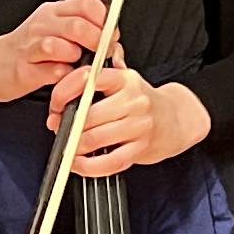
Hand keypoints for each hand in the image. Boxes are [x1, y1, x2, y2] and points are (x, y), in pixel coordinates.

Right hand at [0, 0, 108, 108]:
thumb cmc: (28, 51)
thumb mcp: (54, 31)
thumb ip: (81, 30)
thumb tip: (113, 40)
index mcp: (53, 12)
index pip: (87, 4)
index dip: (105, 19)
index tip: (112, 34)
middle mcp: (43, 25)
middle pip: (78, 25)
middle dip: (98, 41)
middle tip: (103, 52)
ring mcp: (32, 46)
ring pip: (62, 46)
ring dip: (77, 58)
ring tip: (79, 65)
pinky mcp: (26, 69)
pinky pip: (53, 71)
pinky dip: (64, 76)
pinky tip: (65, 77)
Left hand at [49, 62, 209, 178]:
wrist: (177, 119)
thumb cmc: (144, 101)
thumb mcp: (126, 78)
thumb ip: (100, 72)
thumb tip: (72, 66)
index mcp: (124, 79)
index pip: (87, 79)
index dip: (63, 92)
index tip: (56, 104)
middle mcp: (133, 101)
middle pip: (87, 115)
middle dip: (66, 126)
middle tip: (58, 128)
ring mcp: (139, 126)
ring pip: (95, 139)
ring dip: (74, 147)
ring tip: (68, 148)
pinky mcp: (141, 149)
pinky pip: (110, 162)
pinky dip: (89, 167)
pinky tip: (80, 164)